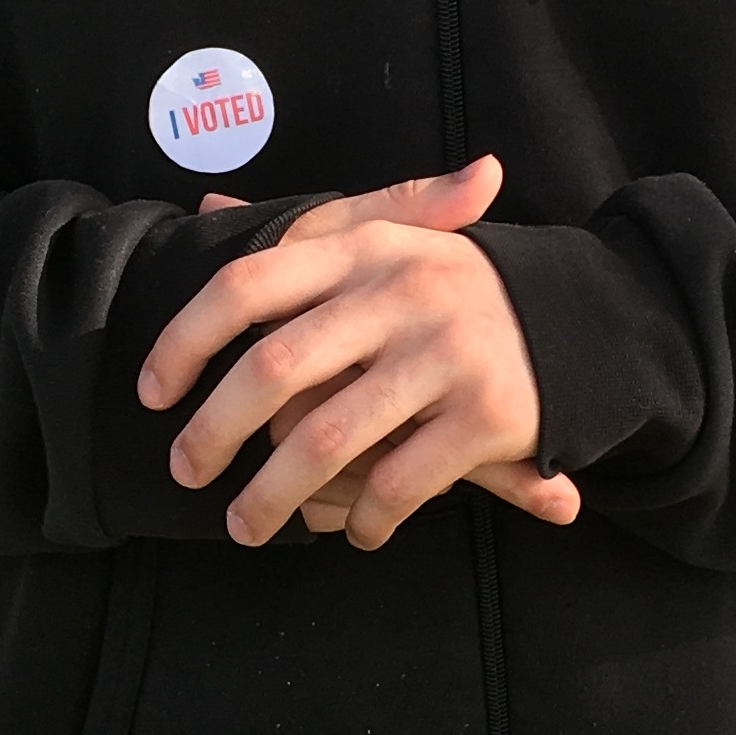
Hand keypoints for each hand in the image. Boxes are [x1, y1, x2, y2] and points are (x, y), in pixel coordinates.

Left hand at [138, 154, 580, 549]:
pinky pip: (398, 484)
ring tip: (244, 526)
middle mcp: (401, 291)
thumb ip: (301, 232)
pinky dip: (366, 519)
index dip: (188, 337)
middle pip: (274, 369)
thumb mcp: (383, 239)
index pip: (249, 282)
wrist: (581, 311)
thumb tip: (208, 203)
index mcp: (366, 247)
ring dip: (271, 497)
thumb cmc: (451, 281)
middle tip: (185, 473)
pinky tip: (357, 531)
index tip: (153, 392)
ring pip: (325, 441)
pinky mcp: (486, 416)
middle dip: (213, 432)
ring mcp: (445, 354)